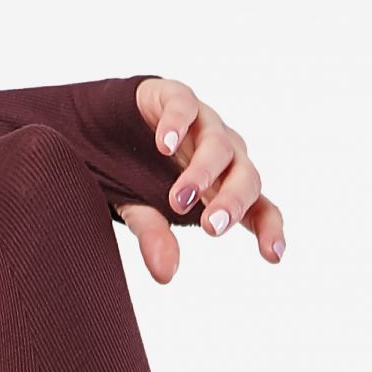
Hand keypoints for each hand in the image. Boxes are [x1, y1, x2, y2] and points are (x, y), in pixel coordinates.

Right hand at [122, 77, 283, 284]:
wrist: (98, 130)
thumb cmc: (133, 174)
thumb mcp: (143, 211)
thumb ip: (156, 236)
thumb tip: (165, 275)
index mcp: (221, 188)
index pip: (258, 209)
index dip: (269, 229)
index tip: (273, 255)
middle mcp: (222, 155)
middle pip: (245, 176)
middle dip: (232, 201)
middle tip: (213, 227)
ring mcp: (201, 124)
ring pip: (219, 145)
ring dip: (202, 172)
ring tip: (178, 199)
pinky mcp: (174, 96)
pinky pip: (185, 106)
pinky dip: (177, 124)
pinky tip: (165, 144)